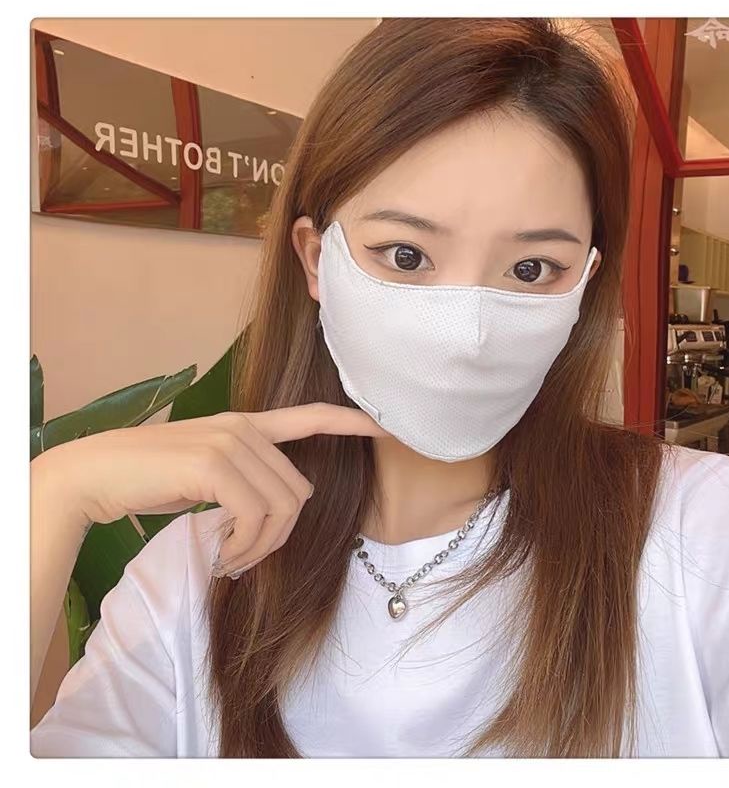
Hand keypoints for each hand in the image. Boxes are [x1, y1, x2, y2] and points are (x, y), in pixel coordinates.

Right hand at [35, 402, 388, 577]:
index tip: (385, 427)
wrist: (96, 474)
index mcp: (247, 425)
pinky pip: (255, 517)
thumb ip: (246, 479)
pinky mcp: (215, 465)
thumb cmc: (150, 478)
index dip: (350, 421)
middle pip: (299, 492)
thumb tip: (279, 510)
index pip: (310, 416)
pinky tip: (221, 555)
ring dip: (261, 547)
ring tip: (231, 559)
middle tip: (243, 556)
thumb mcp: (207, 473)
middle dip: (280, 536)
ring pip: (283, 508)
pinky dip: (243, 547)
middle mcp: (245, 429)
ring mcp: (231, 443)